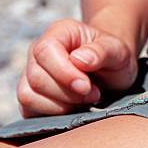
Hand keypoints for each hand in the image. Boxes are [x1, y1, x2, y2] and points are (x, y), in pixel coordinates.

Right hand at [17, 18, 137, 117]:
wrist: (112, 71)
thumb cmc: (114, 57)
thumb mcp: (118, 51)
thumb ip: (101, 51)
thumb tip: (79, 59)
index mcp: (59, 33)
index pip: (45, 51)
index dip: (64, 72)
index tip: (87, 86)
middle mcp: (39, 52)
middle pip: (37, 78)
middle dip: (68, 93)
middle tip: (94, 93)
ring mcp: (31, 74)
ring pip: (29, 97)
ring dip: (61, 105)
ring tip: (85, 99)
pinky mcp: (32, 96)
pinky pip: (29, 110)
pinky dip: (53, 114)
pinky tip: (73, 107)